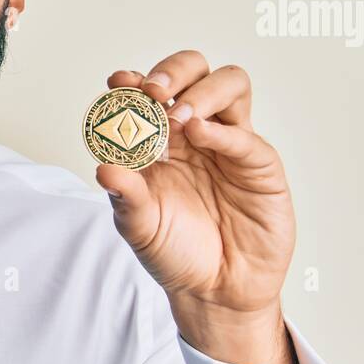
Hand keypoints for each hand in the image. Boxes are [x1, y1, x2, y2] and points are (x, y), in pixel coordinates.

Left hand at [96, 51, 295, 363]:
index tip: (118, 83)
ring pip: (229, 84)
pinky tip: (198, 134)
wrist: (215, 291)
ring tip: (177, 115)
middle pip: (192, 72)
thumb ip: (123, 195)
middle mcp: (194, 131)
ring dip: (201, 90)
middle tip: (152, 91)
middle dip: (171, 72)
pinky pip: (244, 134)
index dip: (134, 80)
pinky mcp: (259, 163)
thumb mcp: (139, 225)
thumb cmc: (174, 251)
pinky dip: (220, 129)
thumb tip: (103, 168)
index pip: (149, 91)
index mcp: (158, 137)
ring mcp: (229, 142)